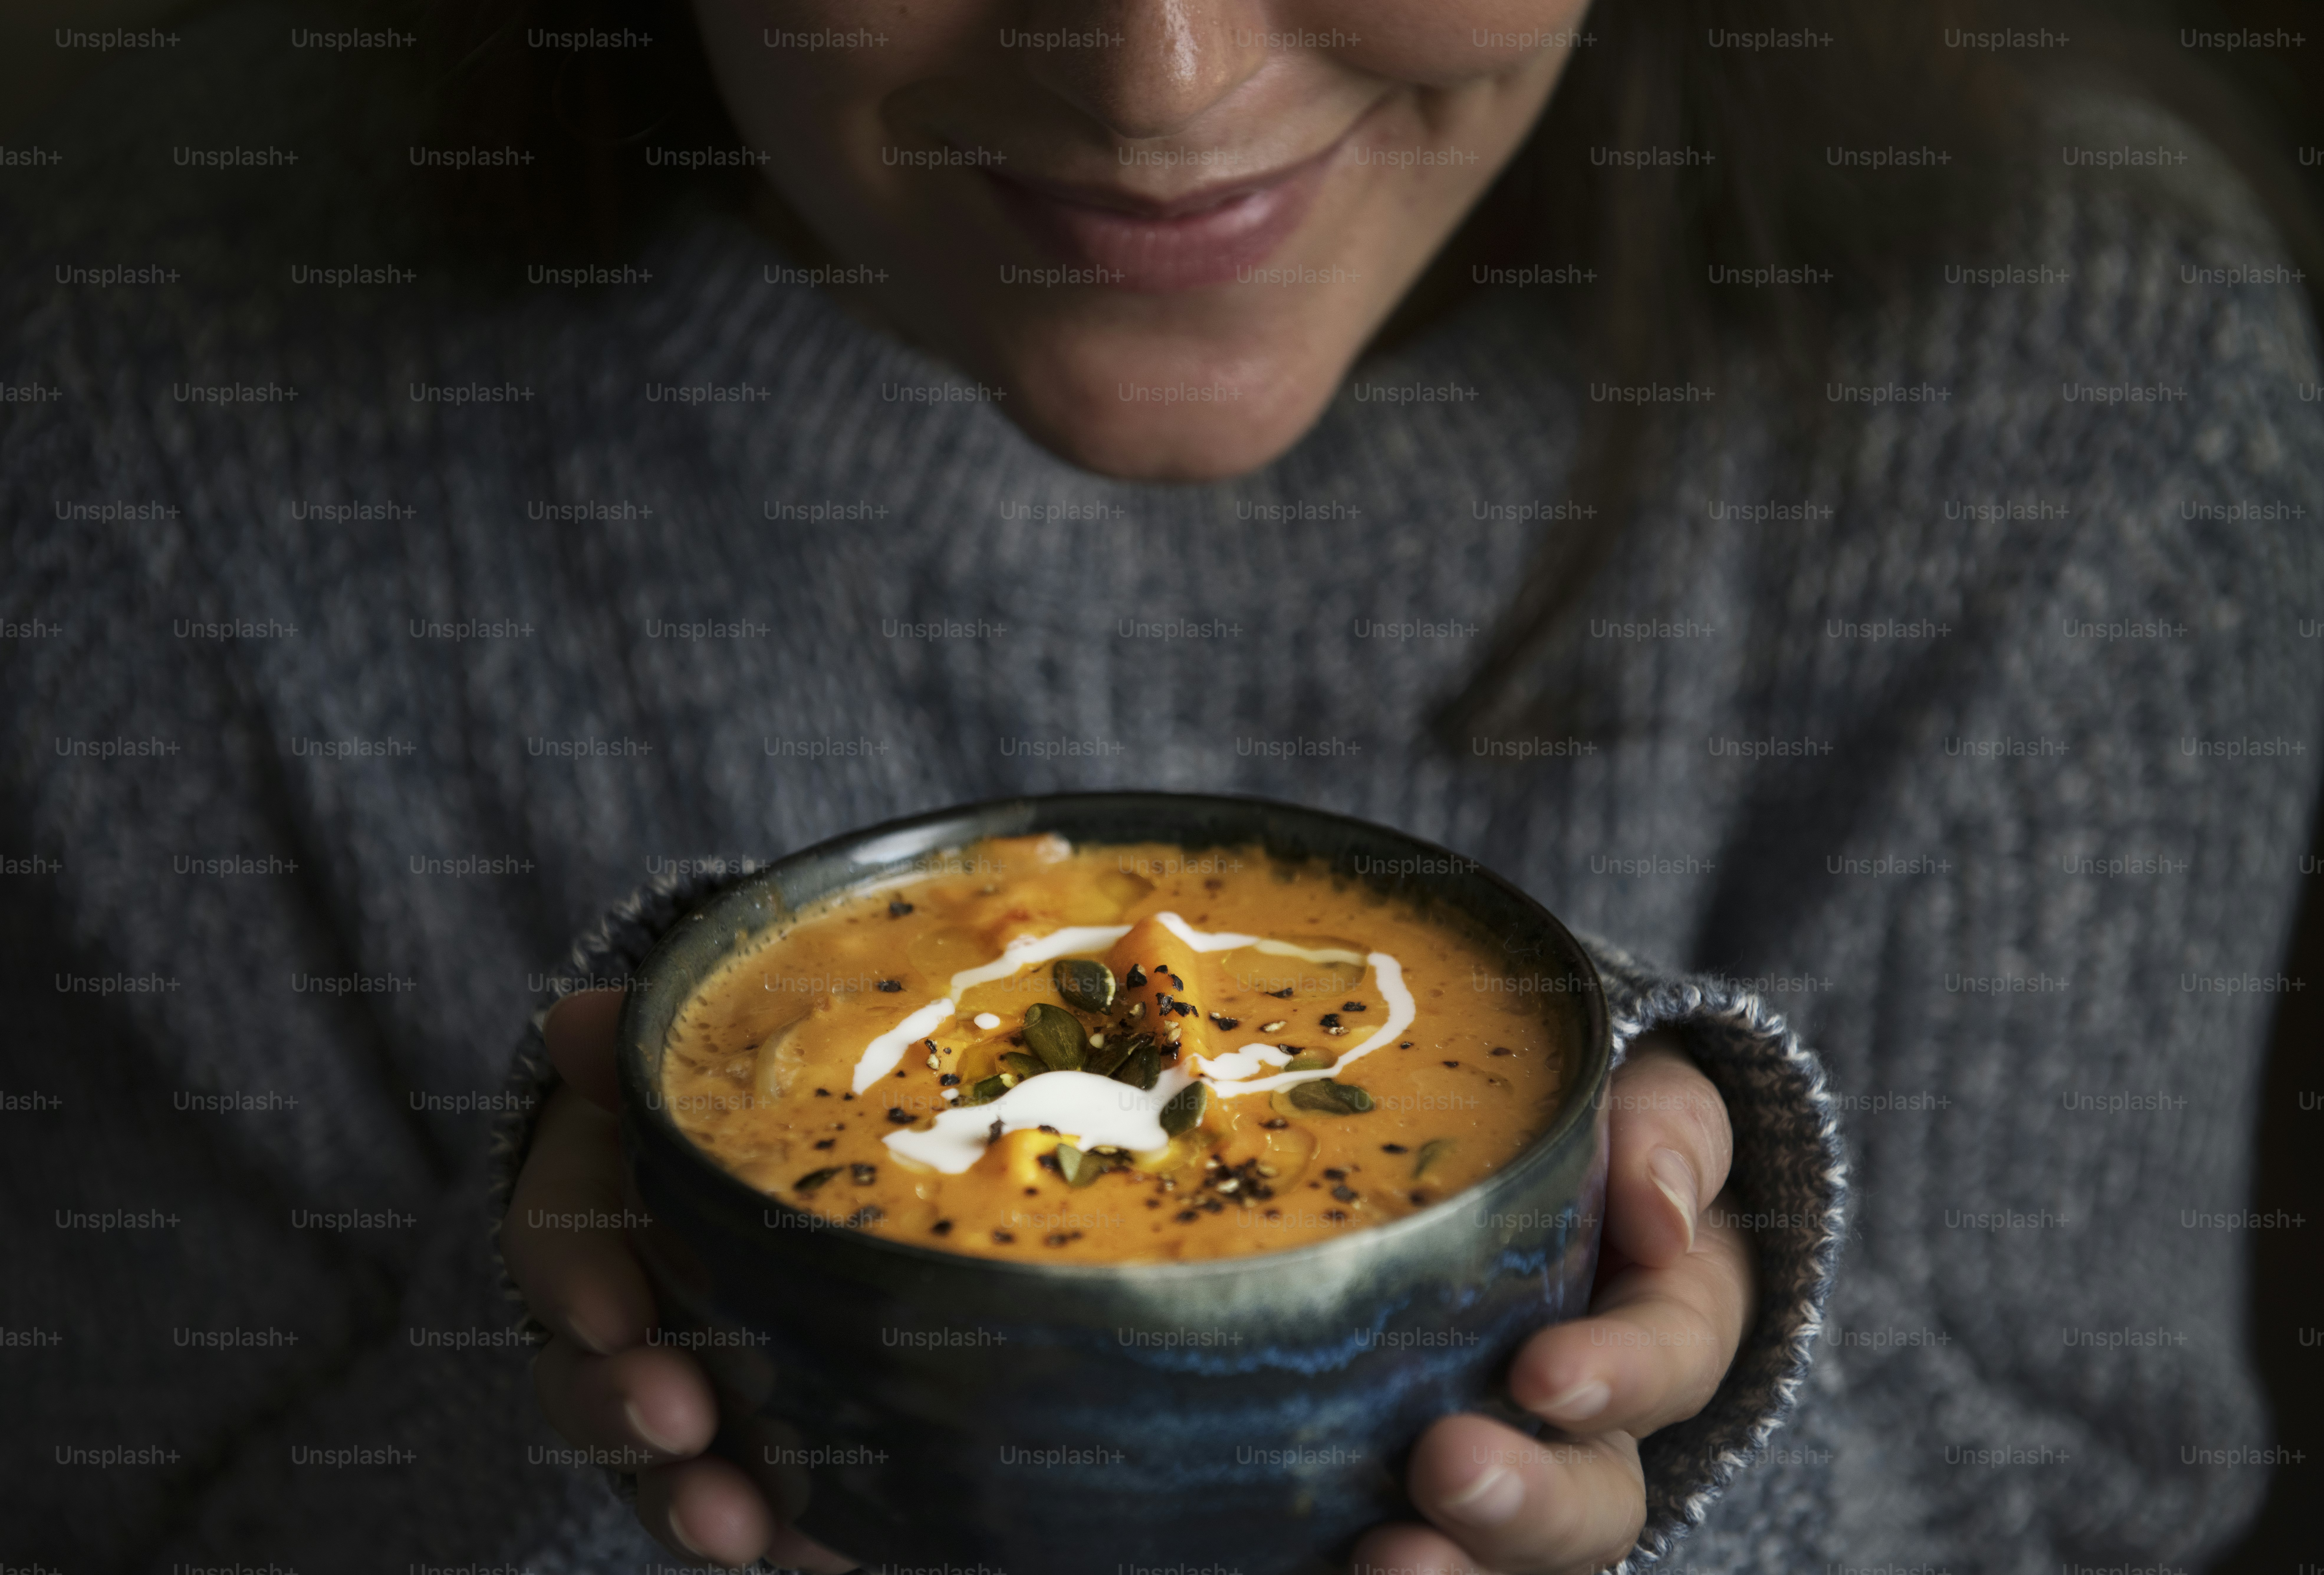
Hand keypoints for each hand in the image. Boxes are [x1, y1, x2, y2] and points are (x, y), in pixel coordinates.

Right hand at [502, 988, 853, 1569]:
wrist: (802, 1159)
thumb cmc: (737, 1104)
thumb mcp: (686, 1068)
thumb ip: (633, 1048)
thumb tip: (580, 1022)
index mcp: (600, 1222)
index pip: (559, 1252)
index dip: (577, 1284)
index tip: (611, 1313)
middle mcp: (625, 1329)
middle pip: (595, 1387)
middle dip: (625, 1416)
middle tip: (679, 1427)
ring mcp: (691, 1403)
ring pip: (664, 1474)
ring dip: (692, 1505)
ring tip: (743, 1528)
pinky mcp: (765, 1460)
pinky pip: (766, 1517)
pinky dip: (795, 1543)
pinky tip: (833, 1557)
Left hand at [1352, 1031, 1754, 1574]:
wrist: (1500, 1167)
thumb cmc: (1588, 1131)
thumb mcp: (1649, 1107)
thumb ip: (1669, 1134)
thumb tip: (1659, 1215)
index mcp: (1668, 1326)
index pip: (1668, 1363)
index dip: (1617, 1378)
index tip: (1542, 1374)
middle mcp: (1595, 1429)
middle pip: (1592, 1500)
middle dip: (1529, 1501)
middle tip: (1449, 1466)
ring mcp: (1505, 1473)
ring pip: (1501, 1553)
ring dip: (1451, 1566)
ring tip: (1384, 1558)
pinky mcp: (1407, 1498)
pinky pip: (1392, 1548)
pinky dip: (1347, 1568)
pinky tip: (1304, 1561)